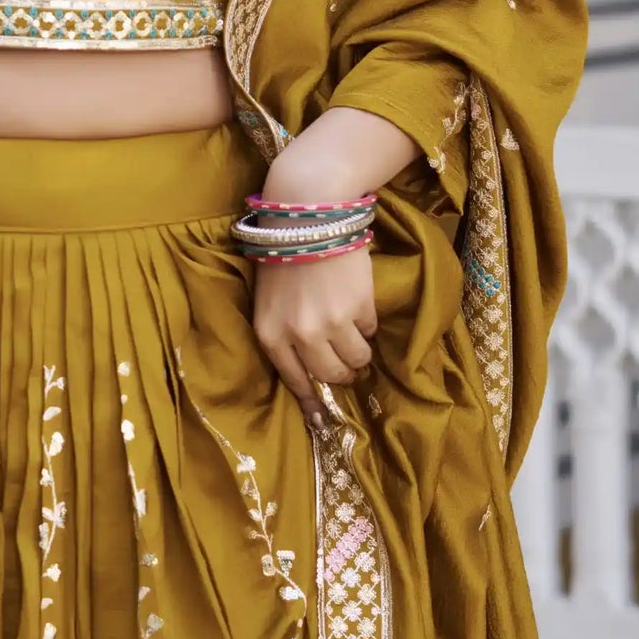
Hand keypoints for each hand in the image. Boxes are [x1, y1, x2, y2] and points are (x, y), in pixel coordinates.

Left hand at [251, 245, 376, 428]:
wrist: (306, 216)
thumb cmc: (283, 257)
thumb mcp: (269, 301)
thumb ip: (285, 334)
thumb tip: (311, 370)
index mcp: (270, 336)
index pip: (295, 382)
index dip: (312, 403)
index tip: (323, 421)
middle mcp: (299, 336)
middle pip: (331, 376)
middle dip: (344, 375)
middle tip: (350, 365)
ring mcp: (330, 324)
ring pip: (357, 359)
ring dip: (359, 352)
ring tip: (355, 335)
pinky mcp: (358, 309)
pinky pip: (369, 331)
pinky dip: (367, 324)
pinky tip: (357, 303)